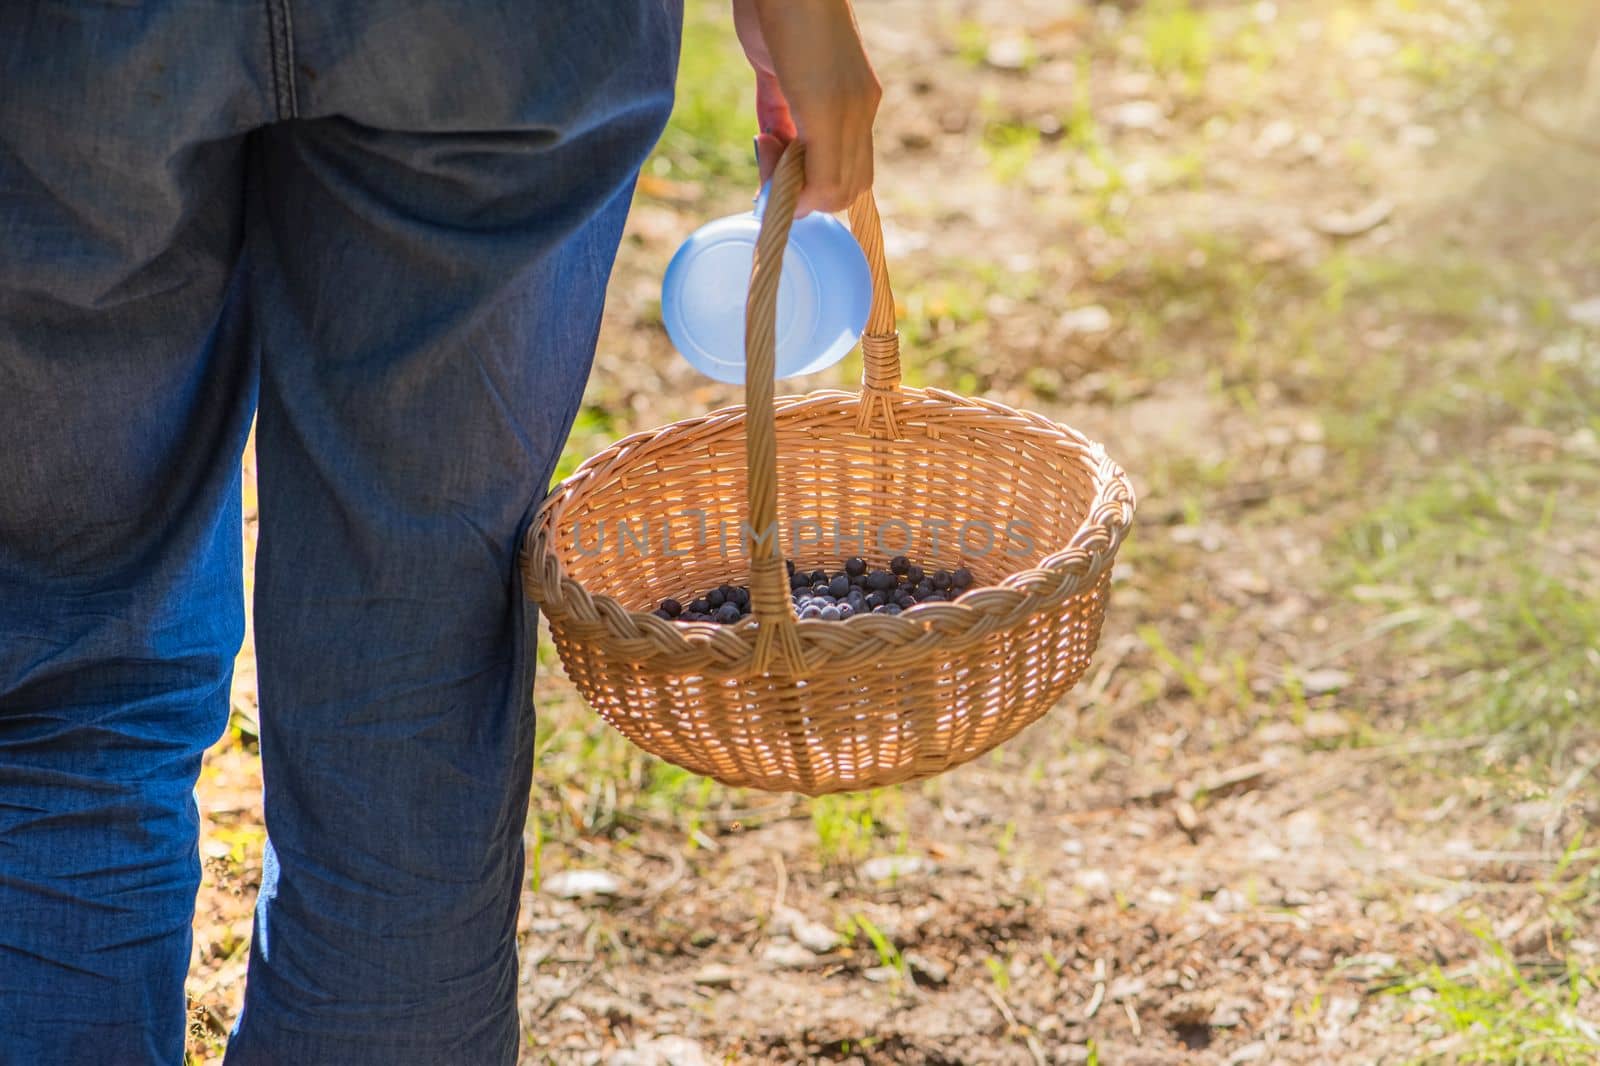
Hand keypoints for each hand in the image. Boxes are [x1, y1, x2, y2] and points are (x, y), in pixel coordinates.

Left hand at [732, 0, 880, 214]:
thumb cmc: (807, 37)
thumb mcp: (823, 109)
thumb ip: (825, 160)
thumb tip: (813, 203)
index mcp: (859, 116)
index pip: (847, 184)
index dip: (815, 199)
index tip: (785, 195)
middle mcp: (842, 108)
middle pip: (825, 172)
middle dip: (799, 185)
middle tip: (772, 176)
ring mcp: (809, 92)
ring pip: (799, 151)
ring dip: (780, 163)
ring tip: (764, 148)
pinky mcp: (778, 75)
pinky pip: (775, 120)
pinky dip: (768, 138)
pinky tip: (760, 136)